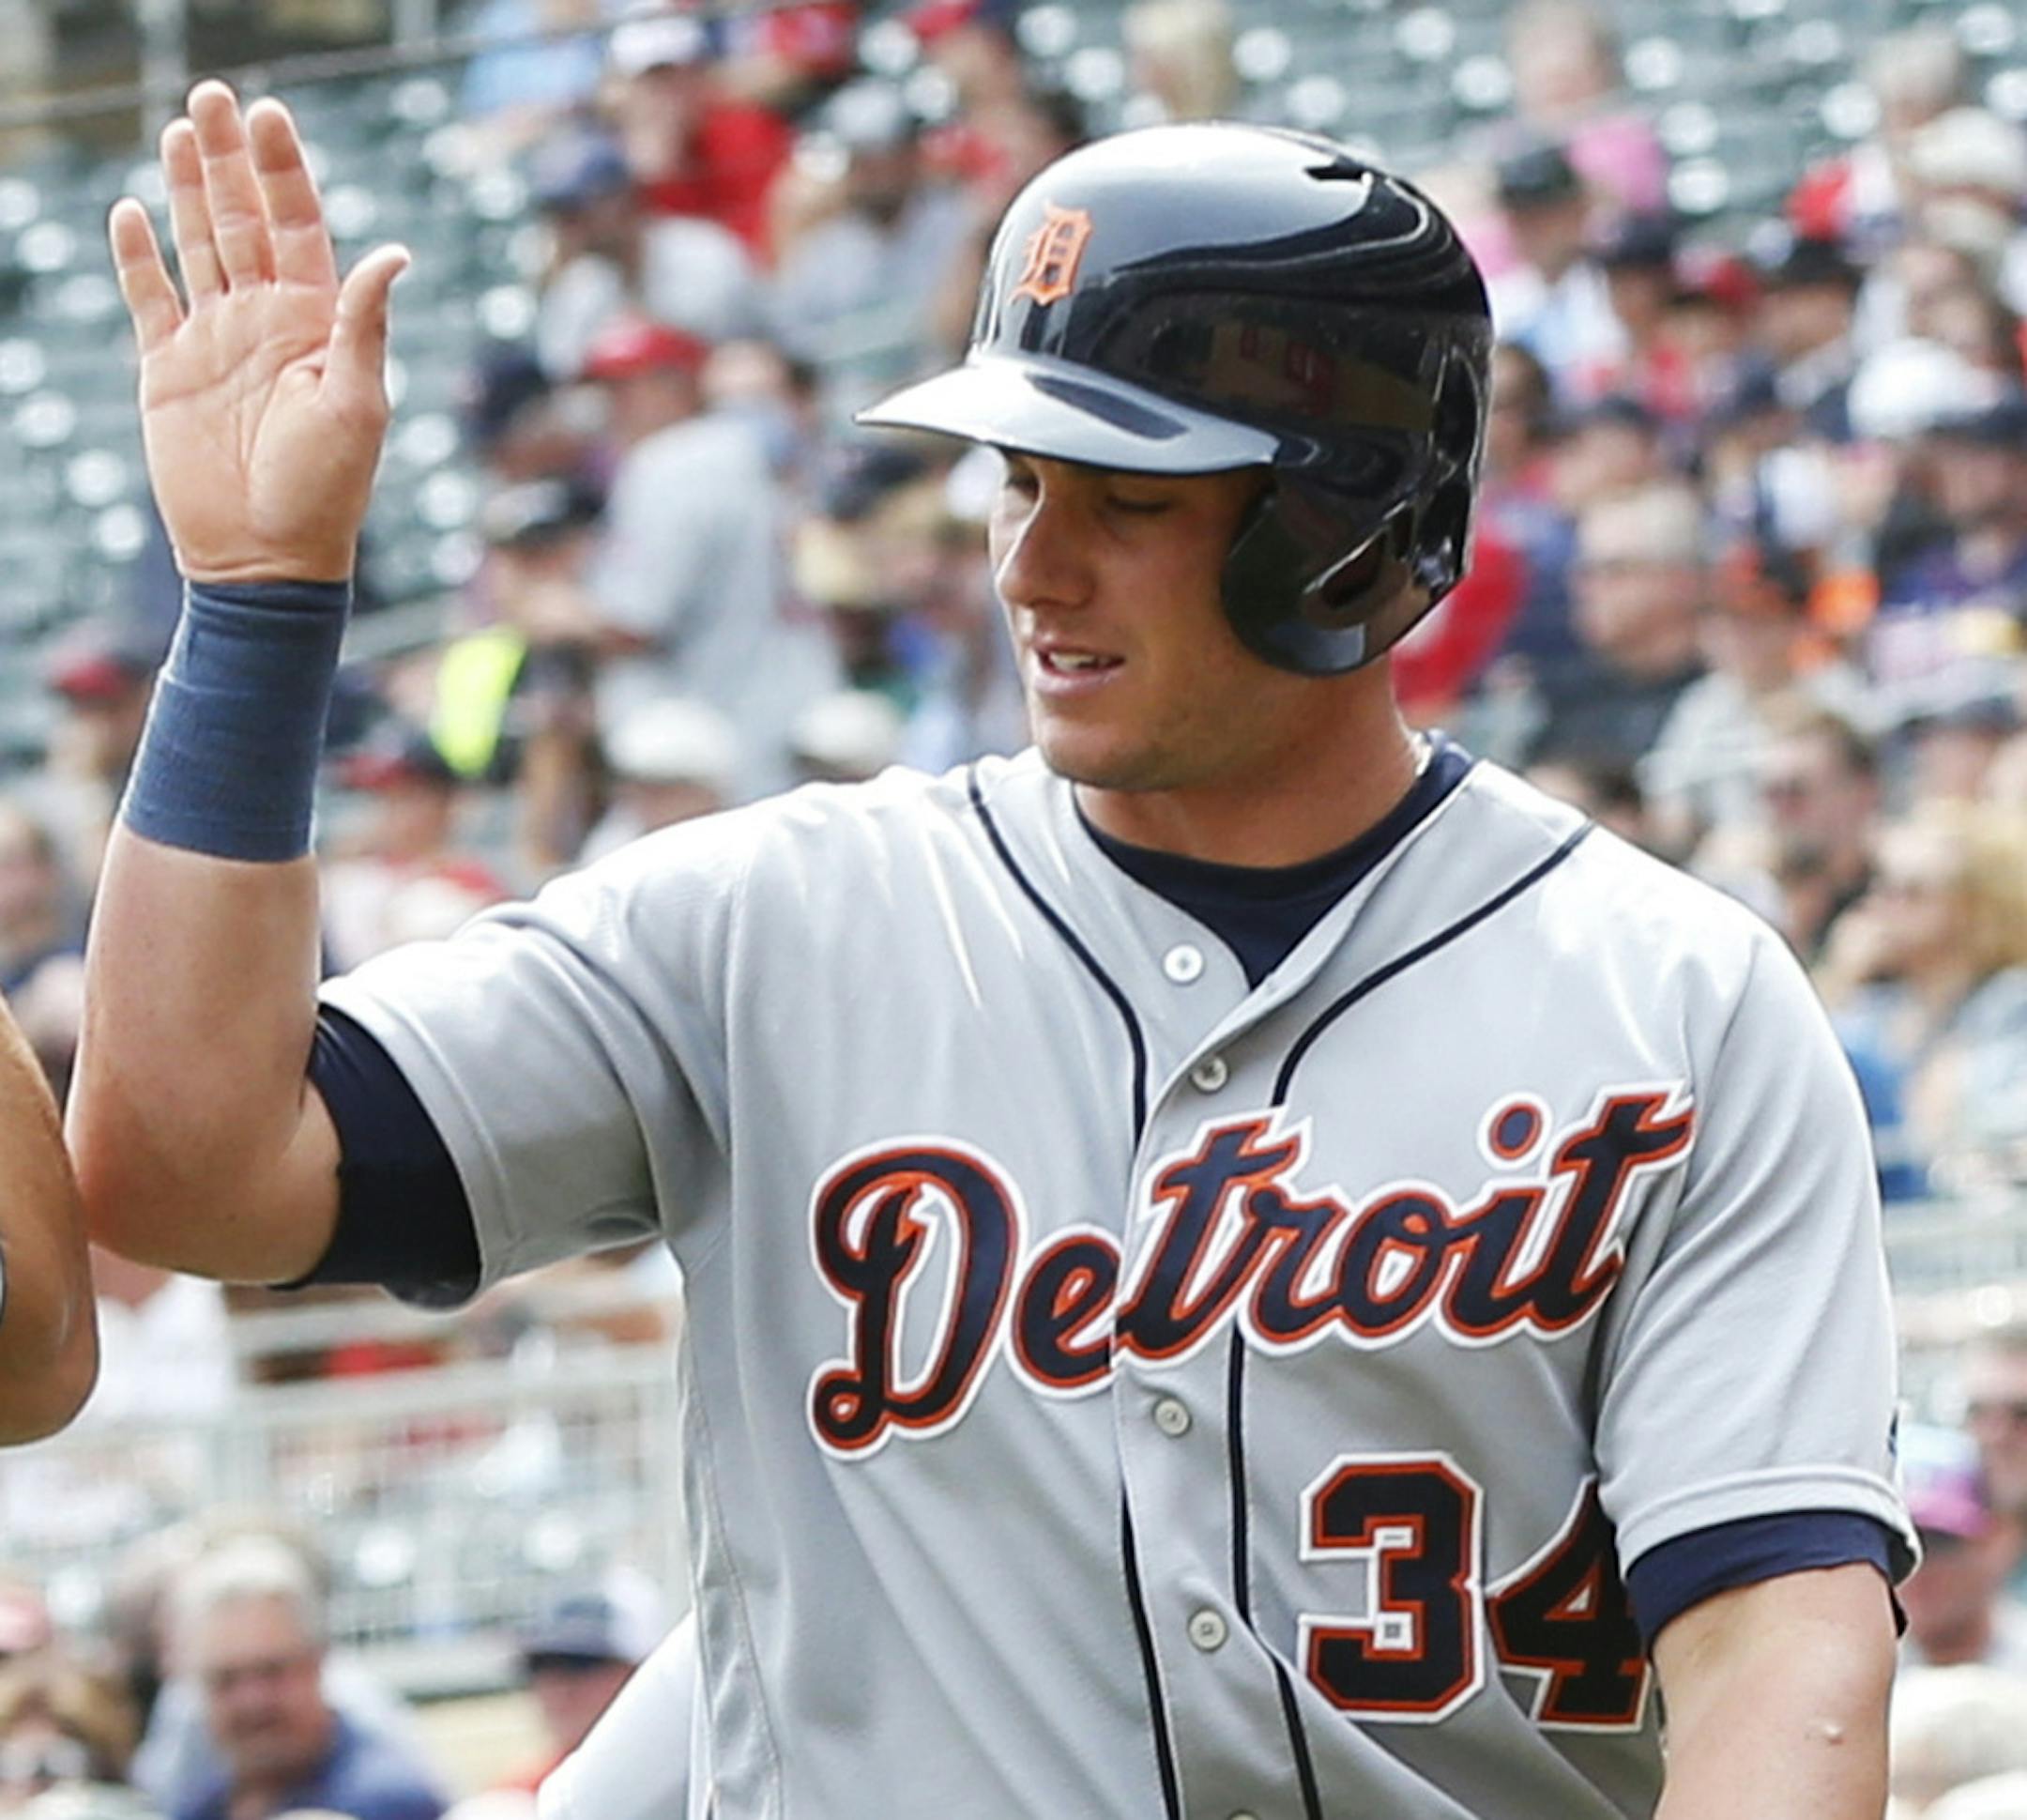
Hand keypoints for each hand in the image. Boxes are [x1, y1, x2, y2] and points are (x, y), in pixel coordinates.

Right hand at [108, 81, 408, 583]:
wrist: (266, 558)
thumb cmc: (327, 490)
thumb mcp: (358, 404)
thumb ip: (364, 325)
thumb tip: (392, 253)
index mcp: (317, 323)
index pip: (301, 228)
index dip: (285, 171)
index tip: (270, 114)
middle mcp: (266, 320)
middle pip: (244, 220)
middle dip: (231, 159)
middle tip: (214, 95)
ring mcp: (215, 340)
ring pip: (198, 245)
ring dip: (189, 188)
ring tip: (180, 129)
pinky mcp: (167, 369)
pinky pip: (149, 298)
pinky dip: (137, 255)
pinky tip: (130, 209)